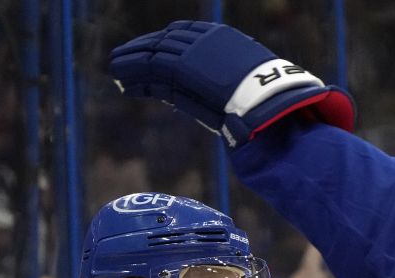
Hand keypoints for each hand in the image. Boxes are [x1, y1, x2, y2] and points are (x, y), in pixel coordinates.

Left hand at [109, 21, 353, 146]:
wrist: (274, 108)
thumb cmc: (279, 109)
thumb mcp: (265, 97)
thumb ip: (249, 98)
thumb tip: (255, 119)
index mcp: (227, 44)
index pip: (190, 41)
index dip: (169, 50)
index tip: (155, 64)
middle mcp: (208, 44)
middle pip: (168, 45)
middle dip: (144, 54)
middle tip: (123, 64)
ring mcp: (195, 56)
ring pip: (155, 58)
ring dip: (133, 65)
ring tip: (115, 72)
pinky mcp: (182, 72)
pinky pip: (152, 72)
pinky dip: (135, 76)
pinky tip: (120, 82)